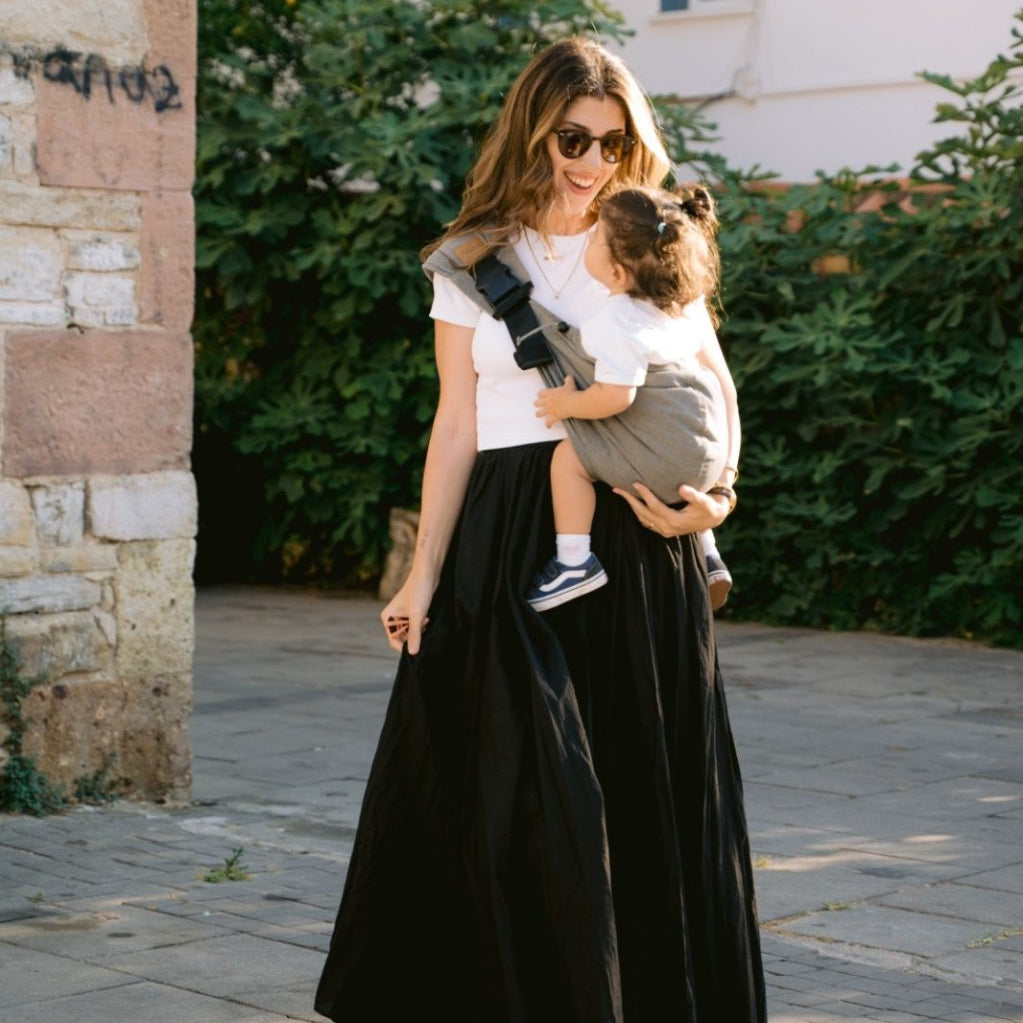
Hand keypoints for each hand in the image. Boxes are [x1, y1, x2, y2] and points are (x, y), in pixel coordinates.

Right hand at [380, 570, 434, 653]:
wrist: (428, 573)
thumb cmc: (420, 590)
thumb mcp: (417, 615)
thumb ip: (414, 634)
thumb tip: (412, 653)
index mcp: (387, 618)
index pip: (394, 642)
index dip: (406, 646)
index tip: (420, 647)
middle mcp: (392, 617)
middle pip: (402, 637)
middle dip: (414, 637)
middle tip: (424, 629)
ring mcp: (401, 615)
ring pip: (410, 632)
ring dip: (419, 631)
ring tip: (426, 621)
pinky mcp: (411, 612)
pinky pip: (415, 625)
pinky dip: (422, 625)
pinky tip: (428, 619)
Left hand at [534, 375, 577, 426]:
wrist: (574, 403)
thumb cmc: (572, 393)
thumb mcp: (570, 384)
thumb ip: (568, 380)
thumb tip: (568, 377)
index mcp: (550, 393)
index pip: (540, 393)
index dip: (541, 395)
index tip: (542, 395)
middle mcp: (548, 402)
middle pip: (537, 403)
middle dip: (537, 404)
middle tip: (539, 405)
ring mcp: (550, 410)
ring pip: (539, 413)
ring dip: (539, 414)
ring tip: (539, 415)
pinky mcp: (554, 417)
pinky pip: (548, 422)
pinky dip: (548, 424)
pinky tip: (548, 426)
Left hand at [612, 482, 730, 537]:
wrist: (713, 518)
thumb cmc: (708, 506)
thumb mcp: (704, 500)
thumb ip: (693, 495)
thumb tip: (682, 488)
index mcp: (675, 521)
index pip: (654, 506)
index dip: (645, 494)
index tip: (635, 483)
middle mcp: (667, 528)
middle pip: (643, 513)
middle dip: (629, 500)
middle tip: (616, 488)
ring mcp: (664, 531)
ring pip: (642, 518)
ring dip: (630, 506)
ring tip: (620, 493)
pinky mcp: (664, 529)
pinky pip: (646, 521)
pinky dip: (637, 512)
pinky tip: (632, 501)